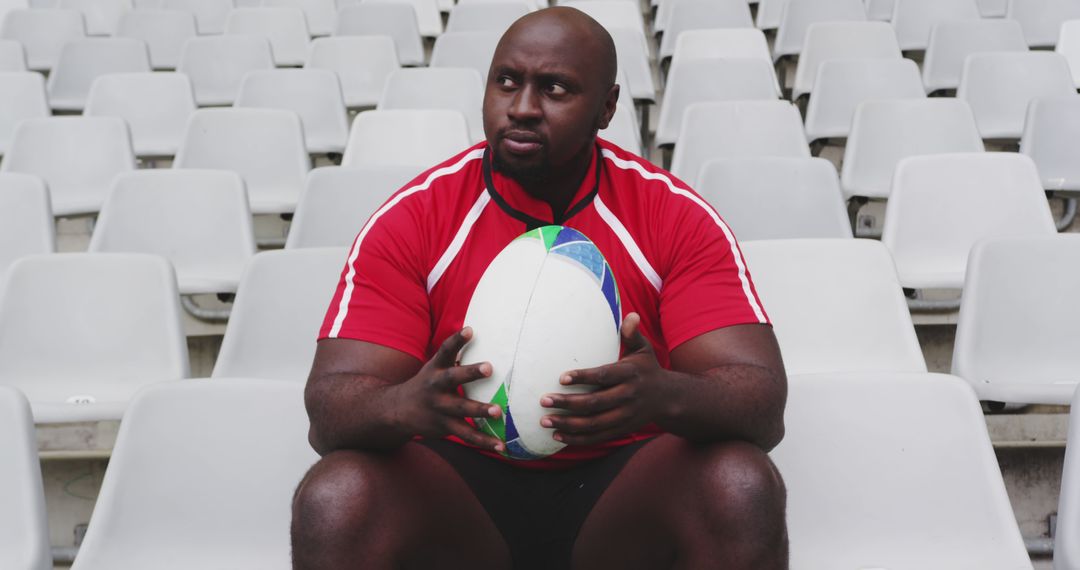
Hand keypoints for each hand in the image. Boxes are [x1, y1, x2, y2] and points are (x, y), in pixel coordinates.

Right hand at [390, 327, 504, 452]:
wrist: (397, 411)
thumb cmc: (427, 384)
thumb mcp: (435, 366)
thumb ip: (453, 354)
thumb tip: (475, 330)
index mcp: (435, 368)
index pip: (445, 350)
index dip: (457, 340)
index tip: (470, 330)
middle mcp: (436, 386)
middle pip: (453, 378)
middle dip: (470, 373)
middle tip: (489, 367)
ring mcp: (439, 408)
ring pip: (461, 409)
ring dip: (479, 410)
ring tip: (498, 411)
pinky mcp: (444, 427)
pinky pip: (466, 434)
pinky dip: (484, 441)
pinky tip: (501, 446)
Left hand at [539, 313, 670, 445]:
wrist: (668, 398)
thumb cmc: (647, 369)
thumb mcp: (644, 350)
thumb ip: (633, 334)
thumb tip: (631, 316)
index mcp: (630, 374)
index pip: (604, 377)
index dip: (583, 378)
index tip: (561, 378)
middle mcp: (628, 397)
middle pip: (595, 404)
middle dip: (568, 403)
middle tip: (544, 400)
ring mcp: (625, 416)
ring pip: (593, 424)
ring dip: (568, 424)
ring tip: (545, 420)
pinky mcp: (622, 430)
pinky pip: (597, 437)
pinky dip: (577, 439)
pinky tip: (558, 435)